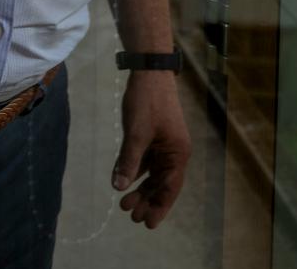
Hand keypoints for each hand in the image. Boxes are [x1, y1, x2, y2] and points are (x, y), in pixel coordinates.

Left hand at [111, 71, 191, 228]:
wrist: (149, 72)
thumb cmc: (147, 102)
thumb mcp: (136, 134)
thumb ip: (128, 162)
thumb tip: (119, 187)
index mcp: (177, 153)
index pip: (170, 187)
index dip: (159, 207)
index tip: (148, 224)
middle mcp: (174, 152)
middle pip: (162, 183)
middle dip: (147, 200)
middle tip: (131, 216)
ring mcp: (165, 144)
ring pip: (153, 174)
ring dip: (141, 188)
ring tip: (125, 205)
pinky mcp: (154, 136)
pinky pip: (147, 161)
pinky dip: (137, 172)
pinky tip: (126, 182)